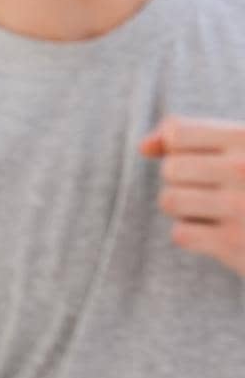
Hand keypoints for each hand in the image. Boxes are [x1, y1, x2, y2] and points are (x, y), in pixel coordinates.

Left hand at [141, 116, 244, 276]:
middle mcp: (244, 168)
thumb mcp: (239, 149)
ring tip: (218, 211)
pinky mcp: (233, 244)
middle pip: (170, 169)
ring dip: (187, 209)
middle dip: (185, 181)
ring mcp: (240, 207)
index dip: (182, 149)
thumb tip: (143, 147)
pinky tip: (224, 234)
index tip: (208, 161)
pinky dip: (197, 236)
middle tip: (217, 190)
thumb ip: (192, 135)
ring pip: (169, 200)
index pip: (177, 133)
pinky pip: (180, 233)